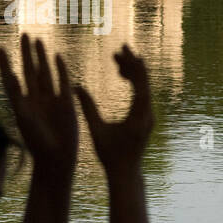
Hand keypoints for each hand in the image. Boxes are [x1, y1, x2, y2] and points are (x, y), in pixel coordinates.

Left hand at [0, 34, 78, 178]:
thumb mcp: (24, 118)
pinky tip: (57, 56)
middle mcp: (35, 99)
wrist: (57, 158)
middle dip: (26, 54)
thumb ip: (17, 97)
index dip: (6, 64)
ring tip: (38, 41)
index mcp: (22, 103)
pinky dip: (60, 69)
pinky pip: (62, 82)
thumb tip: (10, 76)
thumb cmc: (37, 142)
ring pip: (45, 73)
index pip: (12, 78)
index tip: (1, 49)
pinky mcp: (66, 103)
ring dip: (42, 57)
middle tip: (23, 35)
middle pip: (29, 71)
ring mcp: (51, 100)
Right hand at [74, 45, 153, 175]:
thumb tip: (74, 87)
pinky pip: (142, 93)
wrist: (126, 173)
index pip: (140, 84)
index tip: (121, 52)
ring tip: (117, 58)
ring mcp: (148, 116)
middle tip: (119, 49)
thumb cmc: (109, 155)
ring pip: (144, 86)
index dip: (131, 66)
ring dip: (131, 71)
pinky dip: (133, 81)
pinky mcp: (145, 118)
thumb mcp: (96, 130)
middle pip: (144, 81)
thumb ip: (87, 107)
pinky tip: (121, 74)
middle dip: (132, 64)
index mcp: (138, 116)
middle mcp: (148, 114)